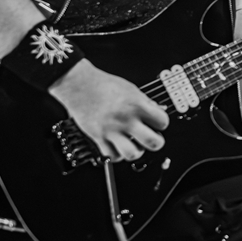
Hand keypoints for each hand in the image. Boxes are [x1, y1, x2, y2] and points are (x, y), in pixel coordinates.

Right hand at [48, 59, 169, 161]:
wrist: (79, 84)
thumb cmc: (104, 84)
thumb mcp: (131, 89)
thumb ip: (146, 102)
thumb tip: (158, 111)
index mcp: (137, 105)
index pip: (162, 122)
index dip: (162, 123)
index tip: (158, 123)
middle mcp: (126, 119)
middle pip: (153, 142)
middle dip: (156, 142)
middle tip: (152, 138)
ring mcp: (112, 130)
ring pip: (133, 154)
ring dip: (137, 151)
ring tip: (136, 145)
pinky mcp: (98, 137)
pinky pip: (112, 156)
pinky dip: (117, 155)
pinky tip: (118, 147)